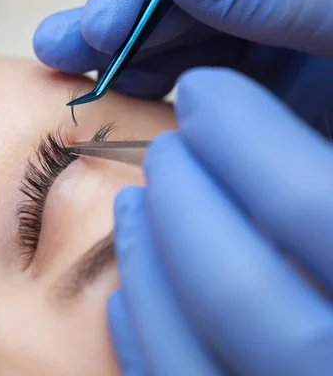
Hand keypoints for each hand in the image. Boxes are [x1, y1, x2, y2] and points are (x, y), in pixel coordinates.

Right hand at [33, 0, 332, 133]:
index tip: (94, 29)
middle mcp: (281, 8)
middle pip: (183, 4)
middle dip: (118, 25)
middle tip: (60, 49)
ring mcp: (277, 54)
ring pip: (186, 49)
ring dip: (131, 64)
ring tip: (79, 81)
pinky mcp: (273, 101)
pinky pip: (205, 95)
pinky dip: (163, 105)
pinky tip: (128, 112)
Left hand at [108, 67, 332, 374]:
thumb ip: (317, 181)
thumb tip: (244, 130)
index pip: (308, 200)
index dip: (244, 134)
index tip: (202, 90)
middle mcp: (330, 368)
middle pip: (236, 286)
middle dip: (183, 200)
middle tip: (163, 149)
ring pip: (187, 351)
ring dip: (144, 261)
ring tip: (131, 202)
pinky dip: (141, 332)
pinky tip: (125, 289)